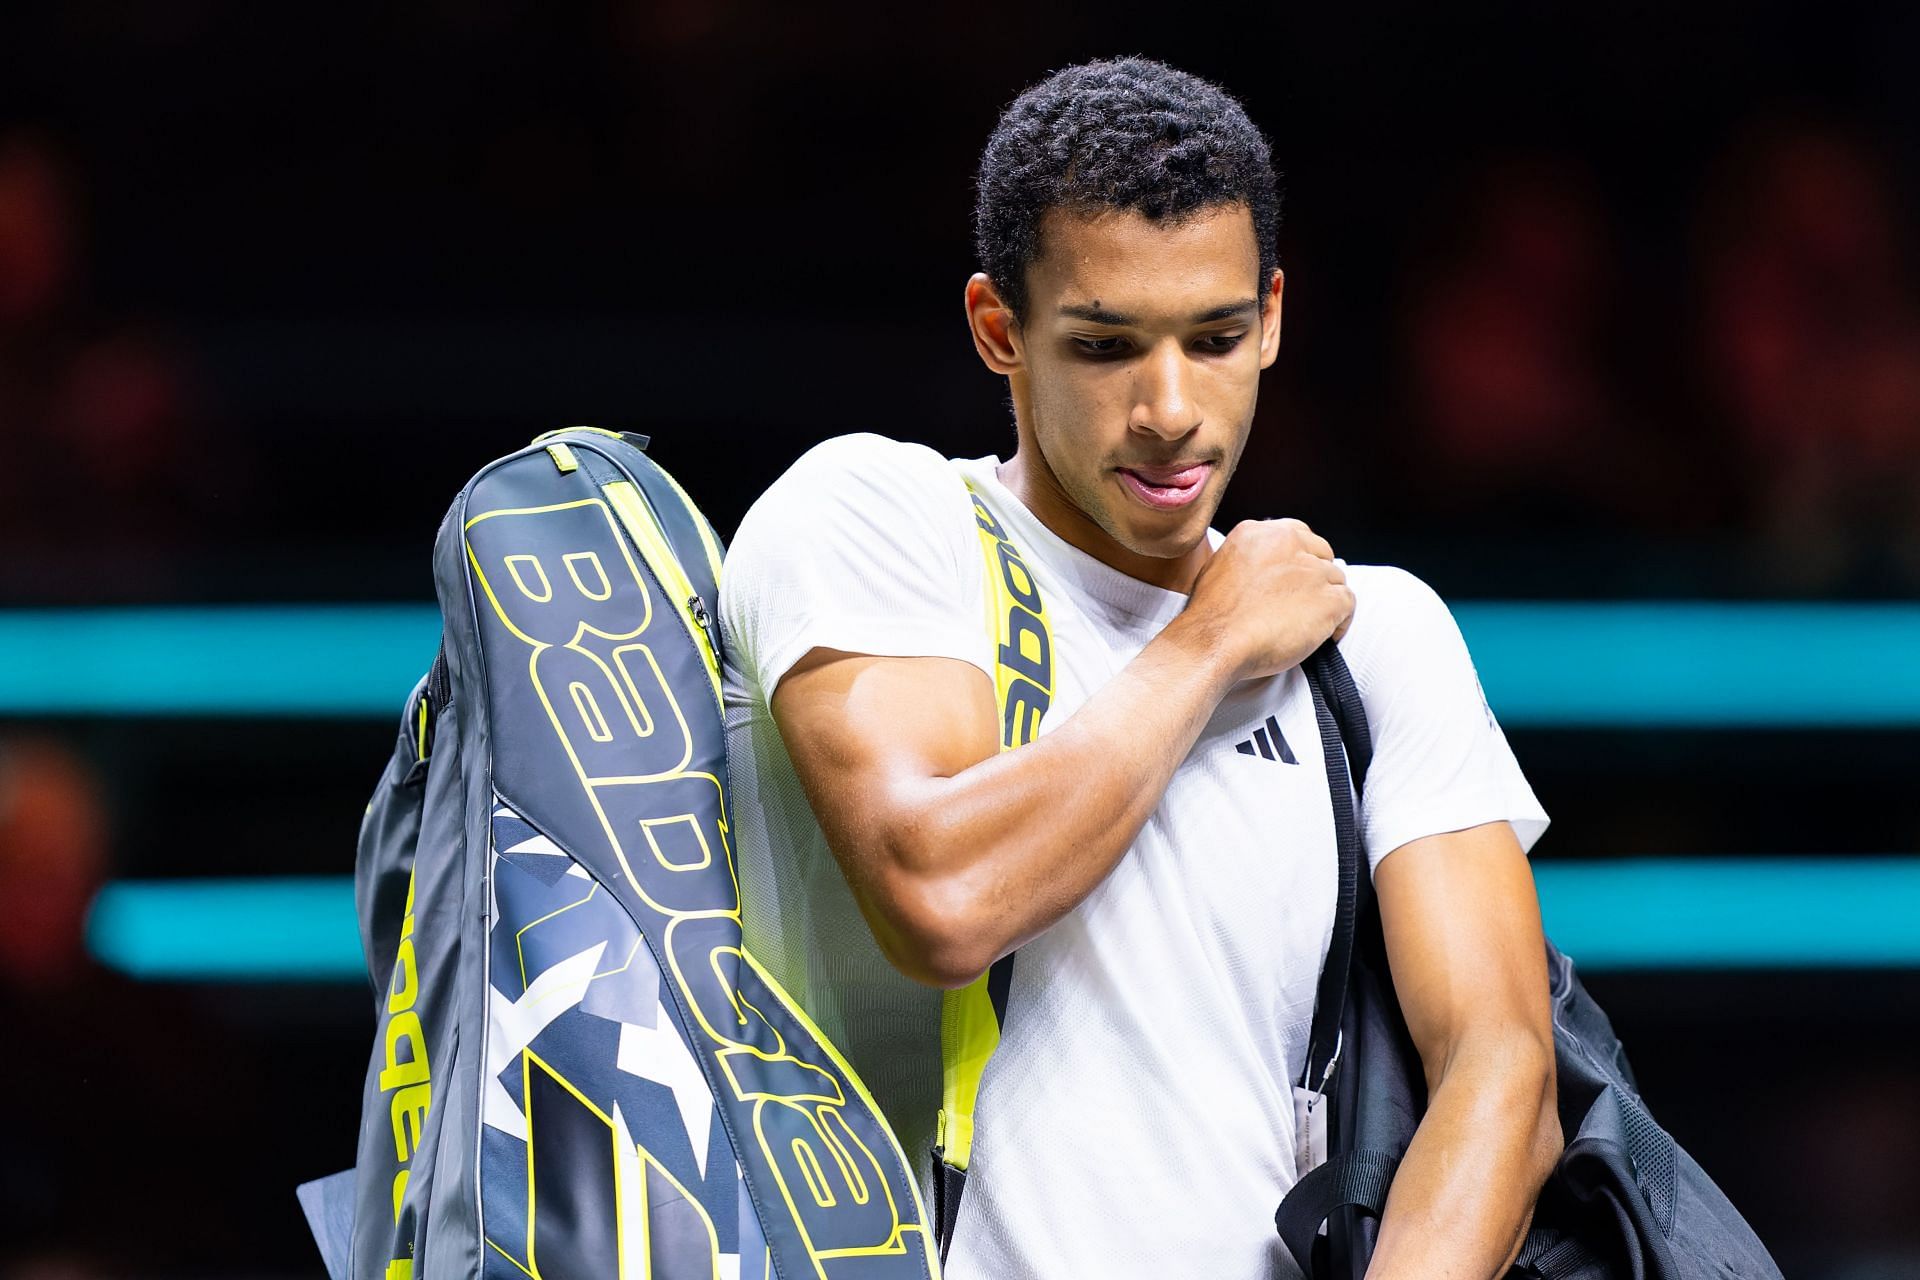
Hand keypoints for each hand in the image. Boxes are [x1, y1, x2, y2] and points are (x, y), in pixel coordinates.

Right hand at [1182, 518, 1354, 682]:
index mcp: (1260, 532)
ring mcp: (1311, 571)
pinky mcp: (1328, 600)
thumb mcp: (1221, 566)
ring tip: (1310, 625)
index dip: (1302, 558)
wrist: (1214, 641)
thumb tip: (1267, 570)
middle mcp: (1288, 543)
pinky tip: (1325, 636)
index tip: (1297, 578)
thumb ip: (1251, 559)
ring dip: (1326, 601)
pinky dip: (1341, 622)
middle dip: (1317, 578)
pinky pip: (1348, 604)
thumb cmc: (1211, 615)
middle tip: (1304, 604)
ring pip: (1336, 580)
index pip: (1299, 534)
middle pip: (1322, 555)